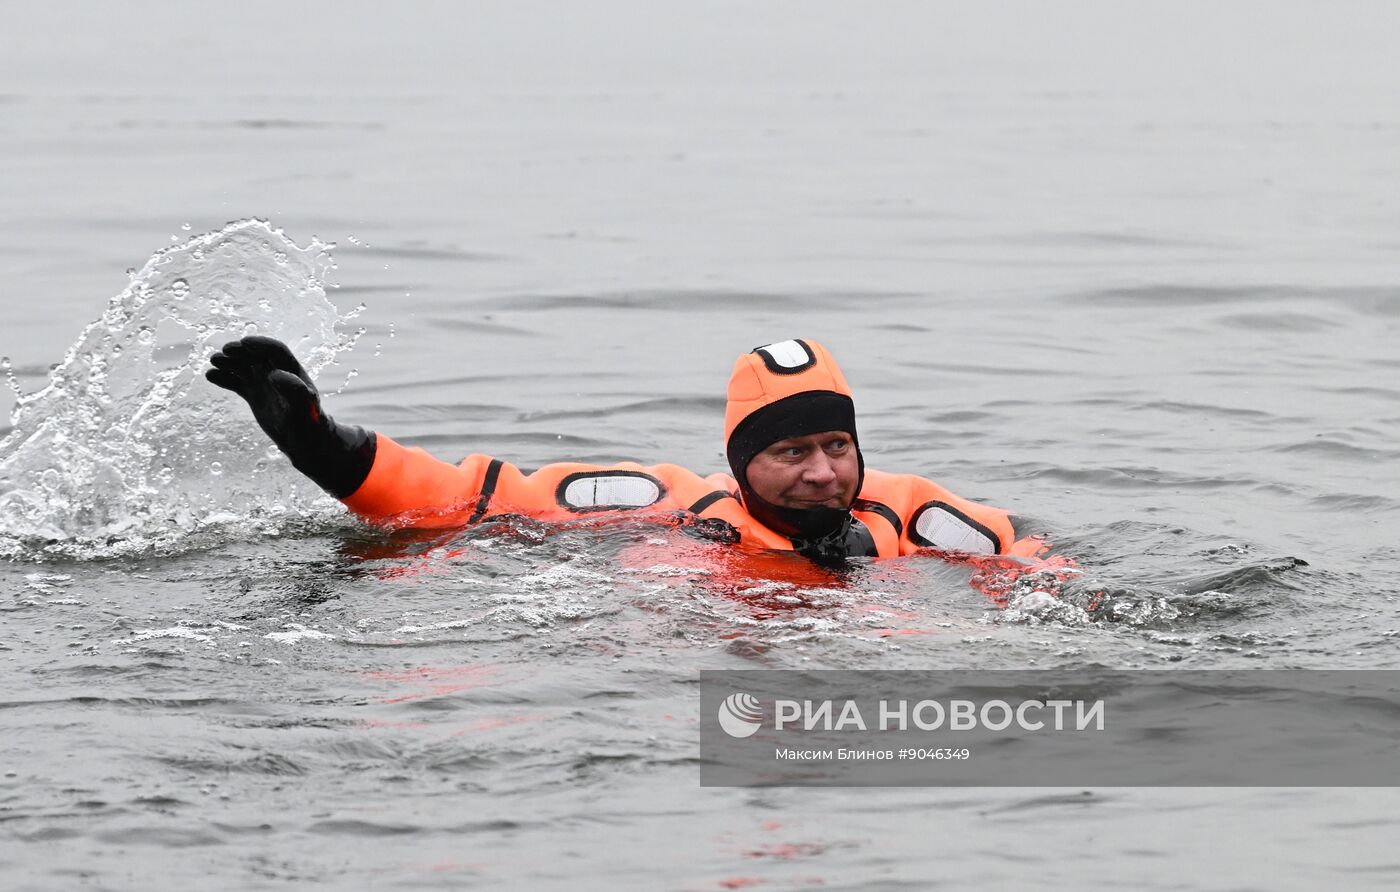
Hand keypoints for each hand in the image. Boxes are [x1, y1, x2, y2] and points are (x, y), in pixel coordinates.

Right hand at [207, 336, 374, 496]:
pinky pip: (236, 382)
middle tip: (224, 352)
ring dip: (228, 361)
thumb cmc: (308, 424)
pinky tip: (211, 376)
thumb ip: (294, 390)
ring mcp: (263, 383)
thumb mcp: (303, 408)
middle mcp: (276, 373)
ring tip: (214, 361)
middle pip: (255, 355)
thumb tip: (275, 375)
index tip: (244, 343)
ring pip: (243, 367)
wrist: (304, 441)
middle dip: (240, 351)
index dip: (261, 344)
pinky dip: (224, 378)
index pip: (276, 351)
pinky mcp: (254, 394)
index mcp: (293, 371)